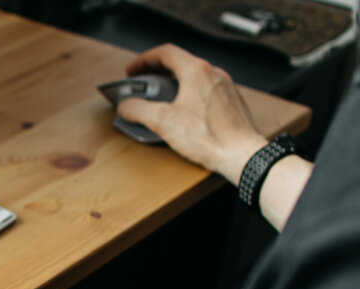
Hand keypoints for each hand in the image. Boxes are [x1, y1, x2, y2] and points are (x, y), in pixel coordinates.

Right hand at [117, 44, 266, 183]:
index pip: (166, 53)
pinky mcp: (230, 102)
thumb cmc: (211, 138)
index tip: (133, 70)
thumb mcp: (163, 122)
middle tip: (142, 83)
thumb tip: (126, 106)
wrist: (242, 155)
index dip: (144, 59)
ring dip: (173, 83)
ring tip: (159, 99)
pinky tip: (181, 112)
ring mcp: (224, 87)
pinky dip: (188, 94)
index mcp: (197, 72)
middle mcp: (214, 74)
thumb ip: (138, 110)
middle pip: (180, 63)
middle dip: (156, 72)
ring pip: (193, 77)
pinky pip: (205, 90)